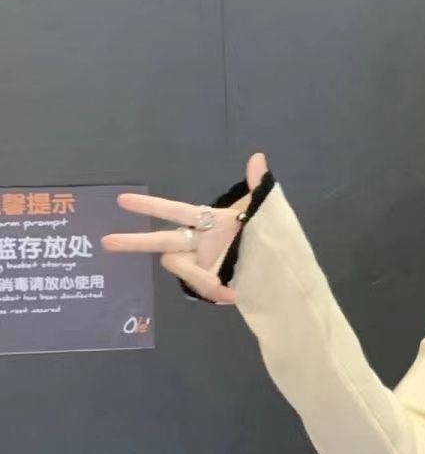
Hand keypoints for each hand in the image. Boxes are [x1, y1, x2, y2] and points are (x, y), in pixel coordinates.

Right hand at [103, 151, 268, 304]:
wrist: (288, 274)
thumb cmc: (275, 239)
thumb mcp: (269, 213)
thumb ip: (259, 188)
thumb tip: (257, 158)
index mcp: (209, 222)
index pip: (175, 210)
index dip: (151, 206)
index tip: (122, 200)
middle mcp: (200, 243)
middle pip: (161, 240)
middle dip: (134, 241)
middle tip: (106, 243)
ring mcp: (202, 265)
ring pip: (180, 267)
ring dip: (198, 277)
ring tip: (223, 286)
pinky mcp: (209, 284)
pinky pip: (201, 288)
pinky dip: (214, 291)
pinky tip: (233, 294)